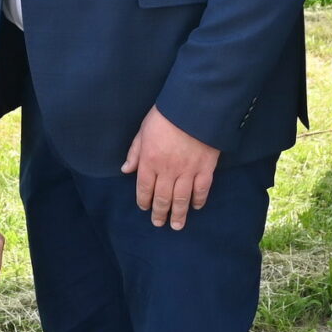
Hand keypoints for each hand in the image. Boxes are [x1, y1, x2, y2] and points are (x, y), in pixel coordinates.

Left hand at [121, 107, 217, 229]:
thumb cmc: (166, 114)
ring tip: (177, 225)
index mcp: (150, 160)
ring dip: (178, 214)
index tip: (145, 208)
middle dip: (160, 212)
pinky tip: (196, 206)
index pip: (144, 187)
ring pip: (181, 198)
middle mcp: (167, 170)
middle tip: (159, 223)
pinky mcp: (205, 168)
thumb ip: (135, 151)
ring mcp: (188, 171)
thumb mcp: (144, 129)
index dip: (144, 200)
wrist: (195, 106)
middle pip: (162, 197)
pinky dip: (199, 200)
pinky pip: (202, 189)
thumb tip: (126, 170)